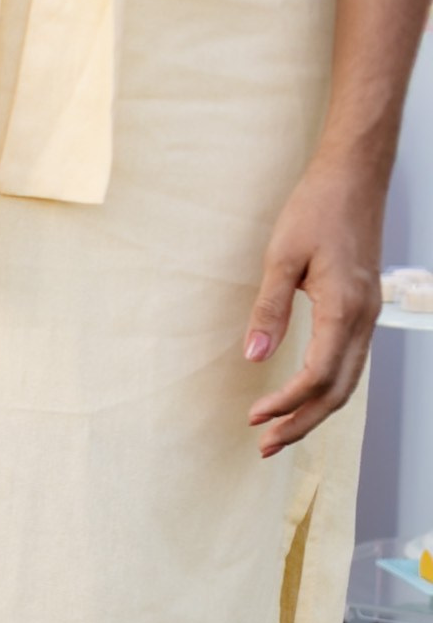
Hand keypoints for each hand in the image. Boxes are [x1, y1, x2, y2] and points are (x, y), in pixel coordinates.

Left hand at [245, 155, 385, 456]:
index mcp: (344, 307)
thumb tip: (254, 356)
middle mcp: (365, 317)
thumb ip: (268, 309)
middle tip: (264, 446)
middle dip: (301, 422)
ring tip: (279, 432)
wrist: (354, 175)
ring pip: (349, 379)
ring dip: (314, 410)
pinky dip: (328, 387)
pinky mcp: (364, 306)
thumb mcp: (281, 257)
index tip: (253, 419)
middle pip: (338, 389)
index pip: (317, 375)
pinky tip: (303, 396)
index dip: (286, 403)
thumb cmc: (316, 209)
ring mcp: (369, 313)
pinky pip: (351, 360)